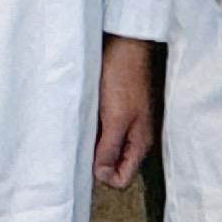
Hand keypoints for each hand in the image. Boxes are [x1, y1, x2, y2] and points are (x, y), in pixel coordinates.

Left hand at [94, 35, 156, 188]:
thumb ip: (109, 149)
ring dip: (92, 145)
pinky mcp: (114, 110)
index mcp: (140, 142)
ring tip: (80, 131)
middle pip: (114, 165)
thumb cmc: (123, 78)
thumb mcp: (116, 118)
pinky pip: (101, 131)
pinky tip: (82, 120)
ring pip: (105, 148)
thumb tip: (100, 176)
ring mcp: (124, 123)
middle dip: (96, 161)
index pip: (122, 178)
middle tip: (80, 146)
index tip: (88, 158)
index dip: (104, 174)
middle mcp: (133, 136)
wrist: (124, 44)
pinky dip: (91, 130)